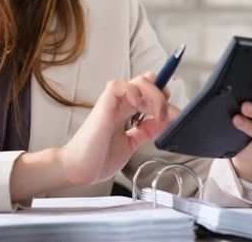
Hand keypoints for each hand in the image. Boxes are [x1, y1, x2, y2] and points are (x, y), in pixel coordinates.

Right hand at [57, 72, 172, 186]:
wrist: (78, 169)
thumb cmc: (98, 158)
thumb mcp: (131, 144)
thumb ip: (145, 131)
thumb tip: (164, 121)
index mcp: (125, 112)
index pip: (146, 92)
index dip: (161, 94)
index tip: (173, 110)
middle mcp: (119, 104)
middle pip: (146, 84)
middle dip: (163, 95)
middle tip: (169, 116)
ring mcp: (111, 103)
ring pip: (138, 82)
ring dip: (154, 95)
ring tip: (158, 114)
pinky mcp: (103, 105)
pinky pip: (120, 87)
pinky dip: (135, 93)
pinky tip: (140, 108)